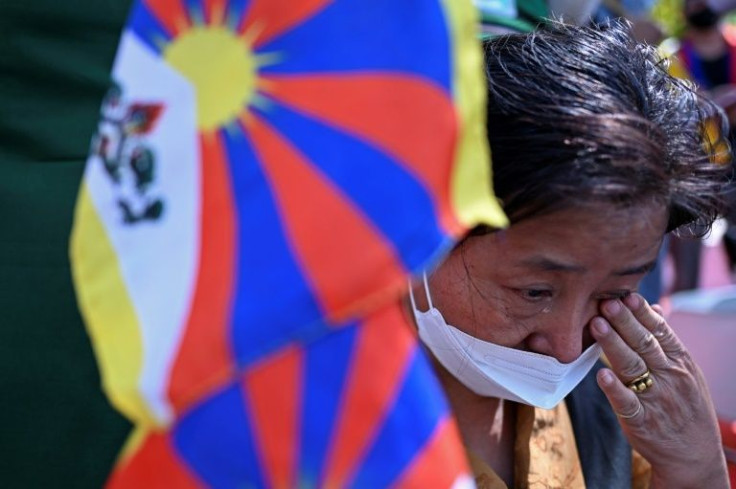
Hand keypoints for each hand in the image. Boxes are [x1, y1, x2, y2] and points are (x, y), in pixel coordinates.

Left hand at [590, 293, 728, 488]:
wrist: (694, 456)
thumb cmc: (684, 406)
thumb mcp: (685, 371)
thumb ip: (666, 341)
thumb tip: (653, 308)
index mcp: (679, 362)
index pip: (660, 331)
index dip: (642, 313)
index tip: (626, 295)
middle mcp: (669, 377)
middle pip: (644, 344)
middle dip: (624, 322)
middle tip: (606, 303)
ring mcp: (655, 400)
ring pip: (633, 368)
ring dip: (613, 345)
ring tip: (597, 325)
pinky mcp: (641, 422)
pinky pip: (627, 404)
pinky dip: (615, 389)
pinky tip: (601, 375)